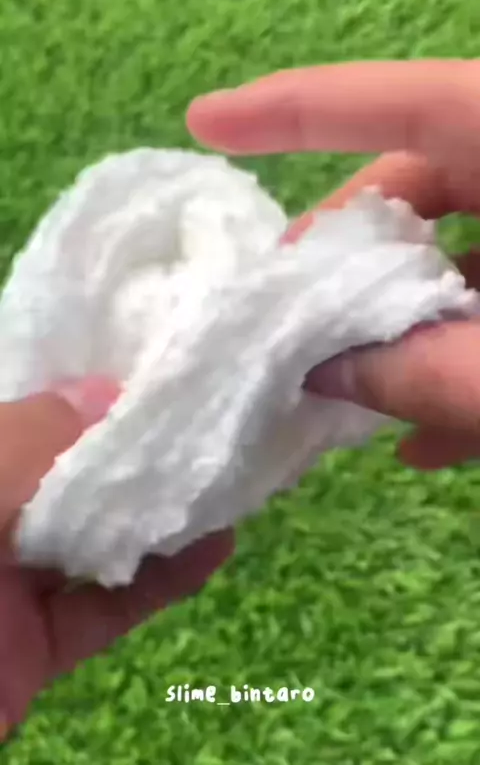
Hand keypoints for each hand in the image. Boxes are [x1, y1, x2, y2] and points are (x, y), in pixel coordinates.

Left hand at [0, 377, 232, 736]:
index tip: (144, 357)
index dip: (75, 380)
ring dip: (156, 513)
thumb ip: (18, 445)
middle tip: (201, 413)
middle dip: (129, 446)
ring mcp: (0, 586)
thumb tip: (103, 393)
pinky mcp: (31, 648)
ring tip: (225, 472)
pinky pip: (104, 607)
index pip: (18, 408)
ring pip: (90, 537)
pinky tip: (213, 547)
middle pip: (62, 470)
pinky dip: (160, 581)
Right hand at [187, 59, 479, 468]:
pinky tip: (428, 434)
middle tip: (285, 316)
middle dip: (345, 249)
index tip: (204, 121)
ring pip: (460, 252)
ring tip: (339, 381)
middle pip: (423, 178)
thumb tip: (322, 366)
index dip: (298, 110)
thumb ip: (416, 373)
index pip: (403, 102)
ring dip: (398, 319)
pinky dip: (461, 357)